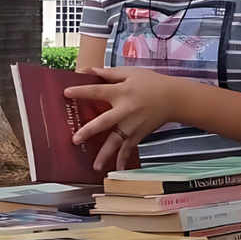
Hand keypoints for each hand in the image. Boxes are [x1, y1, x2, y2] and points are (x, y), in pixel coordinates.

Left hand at [63, 67, 190, 170]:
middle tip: (75, 139)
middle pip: (103, 122)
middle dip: (88, 131)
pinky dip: (124, 160)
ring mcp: (132, 125)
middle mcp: (125, 110)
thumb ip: (108, 73)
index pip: (97, 91)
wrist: (174, 98)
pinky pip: (129, 148)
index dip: (81, 91)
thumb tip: (88, 70)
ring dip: (105, 154)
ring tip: (95, 165)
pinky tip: (117, 169)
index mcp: (121, 92)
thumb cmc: (152, 83)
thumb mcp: (130, 72)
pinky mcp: (139, 134)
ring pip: (116, 141)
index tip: (66, 93)